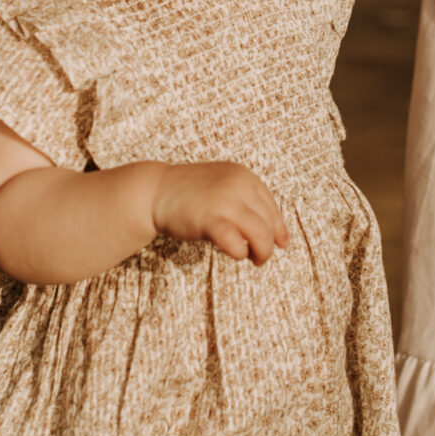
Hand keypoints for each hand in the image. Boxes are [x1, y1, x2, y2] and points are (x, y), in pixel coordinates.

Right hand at [151, 163, 289, 263]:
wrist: (154, 191)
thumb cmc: (188, 193)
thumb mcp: (223, 187)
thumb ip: (247, 204)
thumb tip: (280, 238)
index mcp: (243, 176)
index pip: (271, 205)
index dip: (279, 228)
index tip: (280, 243)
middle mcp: (239, 185)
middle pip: (268, 221)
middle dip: (269, 243)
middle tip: (260, 257)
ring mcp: (225, 202)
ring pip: (260, 234)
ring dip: (262, 252)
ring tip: (254, 260)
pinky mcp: (211, 220)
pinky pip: (237, 244)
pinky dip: (240, 253)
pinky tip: (235, 254)